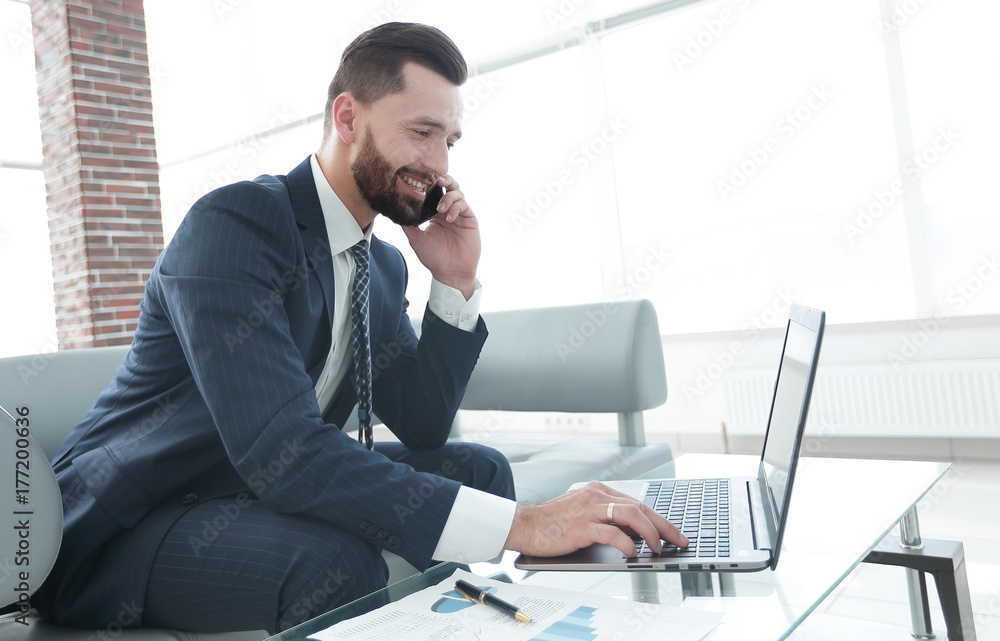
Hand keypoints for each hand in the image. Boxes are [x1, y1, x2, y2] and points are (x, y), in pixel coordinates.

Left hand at [401, 175, 479, 299]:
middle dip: (444, 180)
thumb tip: (396, 211)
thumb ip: (408, 224)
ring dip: (448, 197)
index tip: (422, 179)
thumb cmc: (433, 258)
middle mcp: (448, 211)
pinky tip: (448, 218)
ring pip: (458, 193)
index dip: (430, 184)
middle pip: (449, 186)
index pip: (434, 192)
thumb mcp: (415, 239)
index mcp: (435, 214)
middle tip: (436, 181)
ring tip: (440, 208)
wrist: (450, 272)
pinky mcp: (469, 220)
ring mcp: (459, 215)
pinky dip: (455, 208)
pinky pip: (464, 206)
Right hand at [503, 482, 688, 557]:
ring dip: (650, 533)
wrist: (525, 526)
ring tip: (659, 547)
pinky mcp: (581, 527)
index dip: (659, 518)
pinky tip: (633, 552)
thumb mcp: (584, 513)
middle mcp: (596, 496)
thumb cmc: (553, 523)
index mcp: (598, 491)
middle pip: (639, 507)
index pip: (637, 502)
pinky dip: (627, 543)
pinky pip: (611, 533)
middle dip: (664, 525)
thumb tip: (636, 534)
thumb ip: (608, 518)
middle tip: (679, 540)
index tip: (673, 532)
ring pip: (630, 515)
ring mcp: (589, 510)